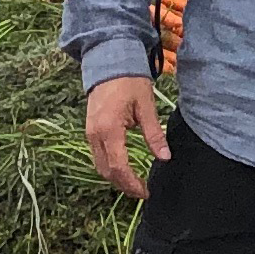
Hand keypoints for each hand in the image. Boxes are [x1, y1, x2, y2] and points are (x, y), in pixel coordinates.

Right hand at [86, 75, 169, 200]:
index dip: (132, 183)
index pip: (118, 166)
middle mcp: (94, 135)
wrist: (108, 62)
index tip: (146, 191)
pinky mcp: (89, 130)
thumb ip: (154, 133)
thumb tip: (165, 157)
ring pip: (99, 165)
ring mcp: (89, 133)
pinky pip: (97, 155)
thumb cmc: (130, 81)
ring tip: (135, 184)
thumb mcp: (146, 106)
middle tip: (142, 191)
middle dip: (124, 185)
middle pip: (106, 171)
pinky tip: (124, 168)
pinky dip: (110, 166)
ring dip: (116, 178)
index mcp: (109, 130)